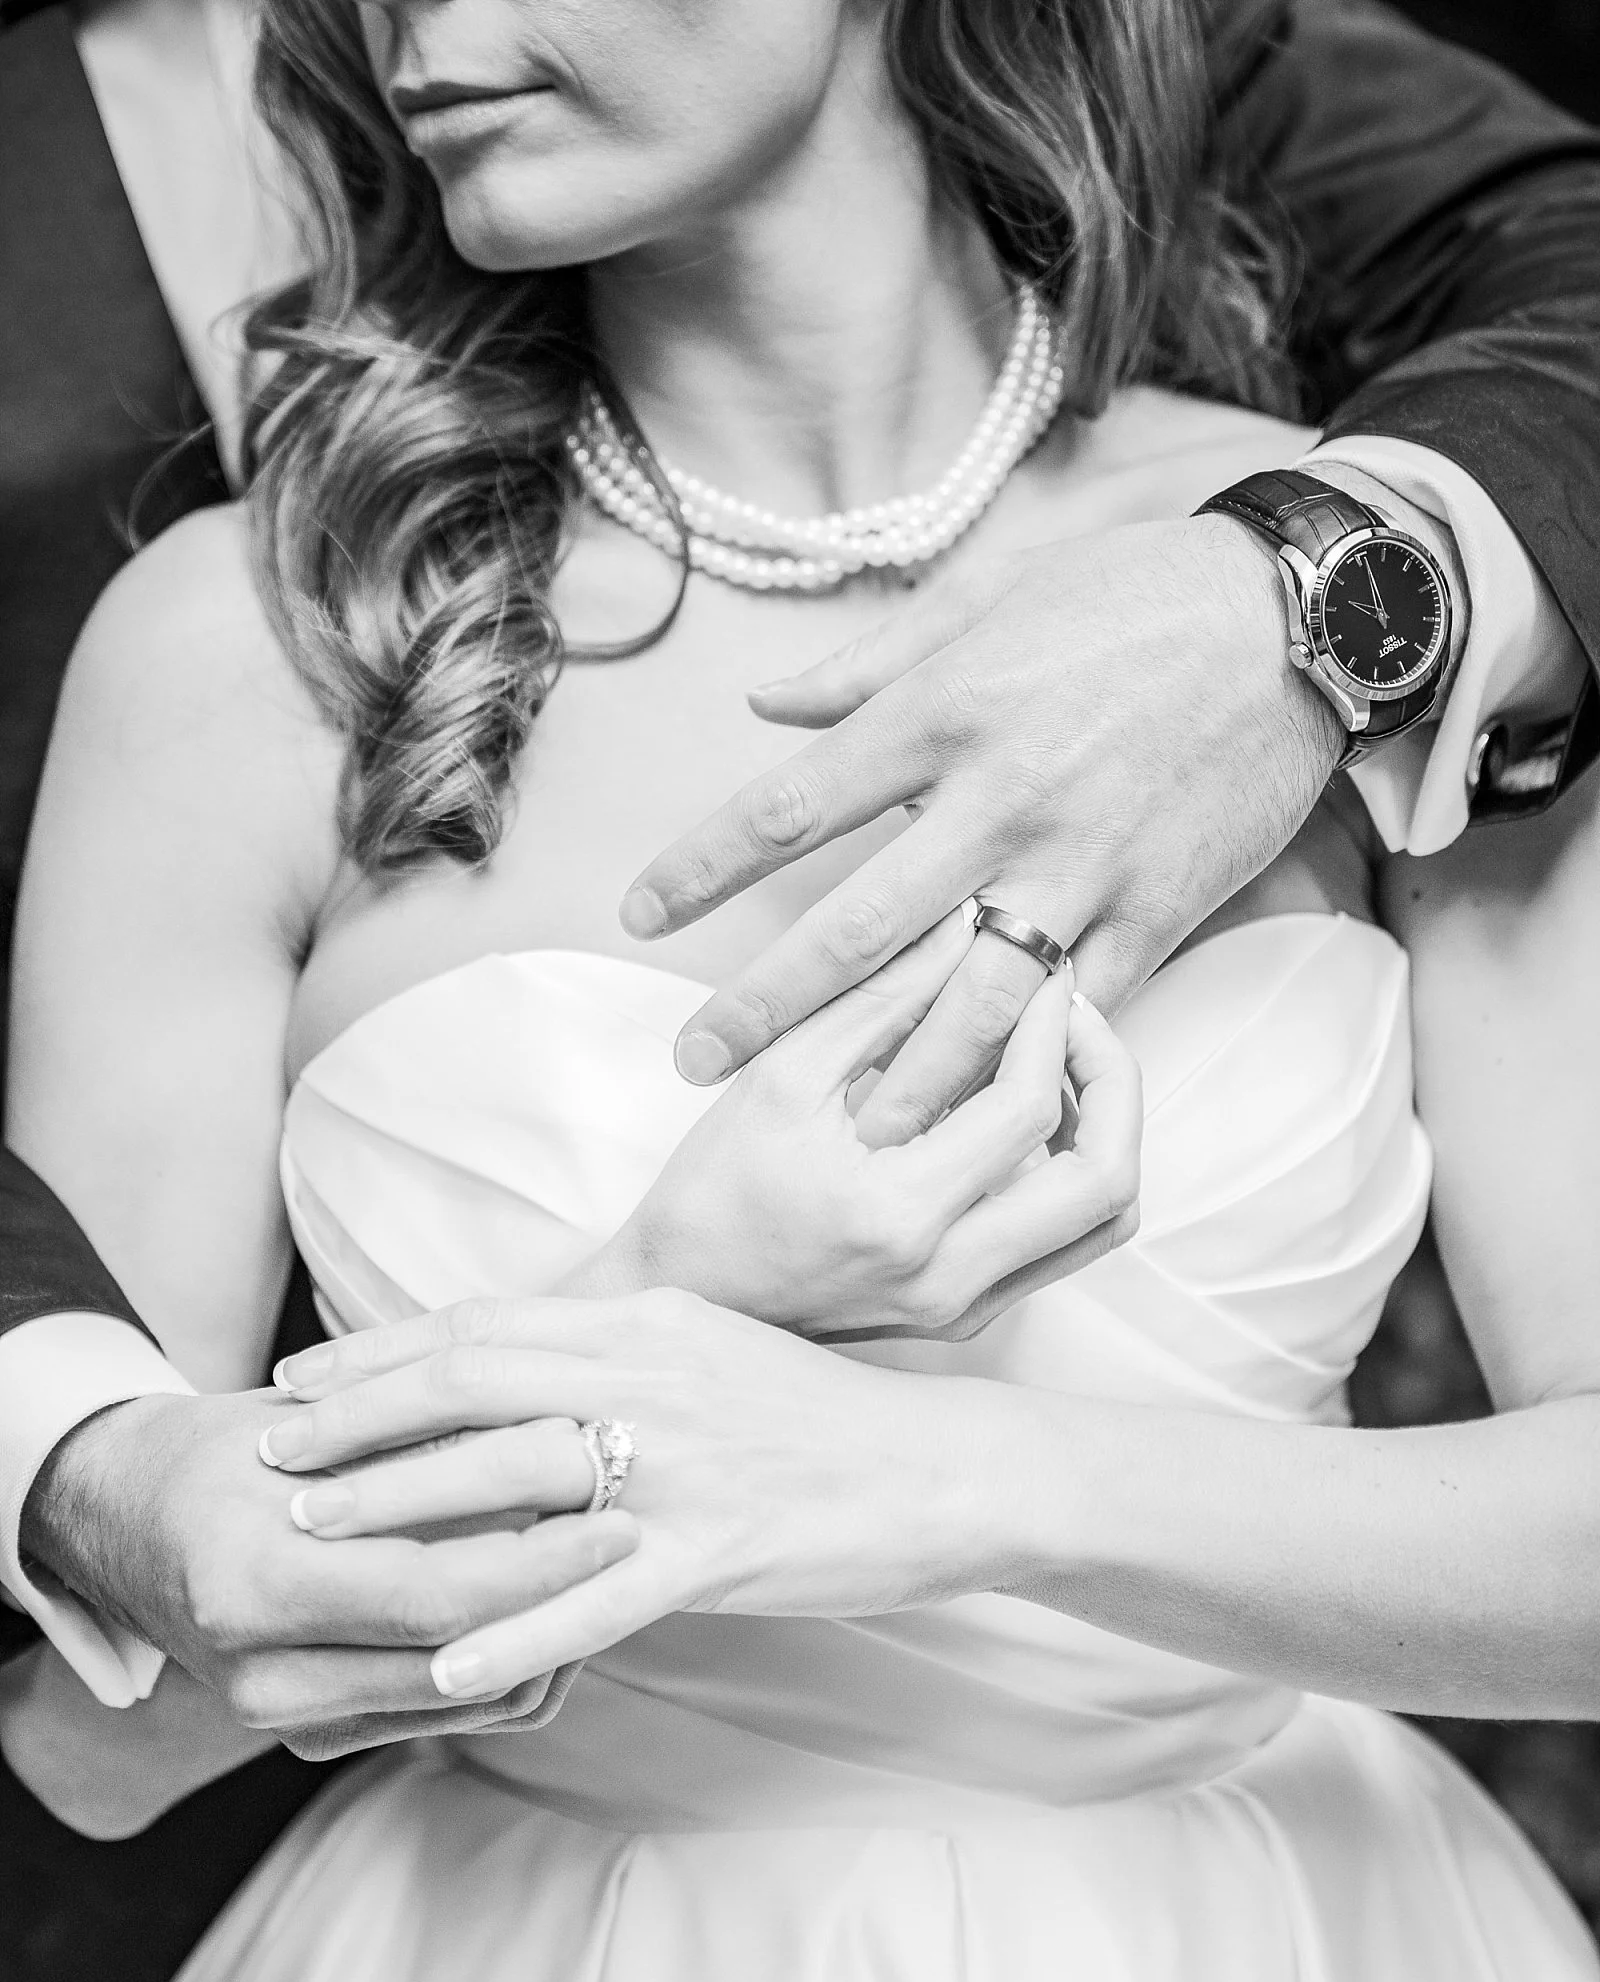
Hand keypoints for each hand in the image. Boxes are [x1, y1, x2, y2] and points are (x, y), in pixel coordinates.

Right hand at [22, 1388, 638, 1756]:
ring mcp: (285, 1721)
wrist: (126, 1521)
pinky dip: (511, 1663)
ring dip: (550, 1639)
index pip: (435, 1595)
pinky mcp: (313, 1736)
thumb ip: (424, 1448)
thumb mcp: (312, 1430)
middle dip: (563, 1604)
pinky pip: (446, 1717)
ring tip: (601, 1565)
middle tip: (631, 1537)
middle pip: (462, 1663)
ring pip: (468, 1703)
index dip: (541, 1562)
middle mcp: (263, 1676)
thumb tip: (562, 1439)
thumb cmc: (226, 1451)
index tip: (617, 1514)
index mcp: (253, 1585)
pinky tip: (549, 1604)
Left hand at [264, 1291, 995, 1695]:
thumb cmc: (827, 1422)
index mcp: (648, 1322)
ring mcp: (687, 1461)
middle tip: (268, 1451)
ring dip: (402, 1503)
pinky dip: (514, 1631)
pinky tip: (442, 1667)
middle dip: (357, 1415)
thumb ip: (618, 1356)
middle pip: (473, 1379)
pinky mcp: (722, 1547)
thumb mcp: (715, 1355)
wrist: (951, 1468)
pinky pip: (597, 1595)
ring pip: (515, 1473)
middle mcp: (654, 1374)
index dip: (380, 1352)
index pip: (484, 1324)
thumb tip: (518, 1368)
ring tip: (313, 1535)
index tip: (299, 1380)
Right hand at [584, 910, 1140, 1340]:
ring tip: (1067, 1065)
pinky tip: (1034, 1121)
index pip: (1028, 1109)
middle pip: (1105, 1182)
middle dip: (1115, 1081)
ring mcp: (965, 1306)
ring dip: (1108, 1135)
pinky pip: (1065, 1246)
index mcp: (899, 1217)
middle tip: (1078, 1017)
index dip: (1049, 1026)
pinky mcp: (968, 1313)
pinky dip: (1074, 1177)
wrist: (683, 1299)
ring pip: (1103, 1224)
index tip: (1040, 970)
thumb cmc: (714, 1191)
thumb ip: (879, 997)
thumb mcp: (783, 1076)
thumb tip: (961, 923)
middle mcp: (949, 1278)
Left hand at [620, 516, 1341, 1139]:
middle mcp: (999, 802)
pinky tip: (984, 1120)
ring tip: (840, 1134)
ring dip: (897, 1079)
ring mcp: (1081, 868)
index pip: (790, 804)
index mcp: (943, 713)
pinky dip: (1031, 1069)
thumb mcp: (991, 597)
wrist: (1299, 616)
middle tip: (694, 1063)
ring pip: (968, 1002)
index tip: (638, 908)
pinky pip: (1080, 1012)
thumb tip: (766, 702)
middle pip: (856, 929)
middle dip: (765, 1006)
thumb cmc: (1131, 595)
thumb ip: (871, 664)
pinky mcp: (1156, 912)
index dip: (701, 863)